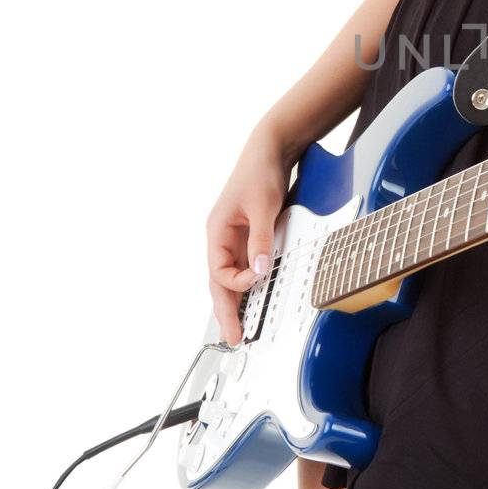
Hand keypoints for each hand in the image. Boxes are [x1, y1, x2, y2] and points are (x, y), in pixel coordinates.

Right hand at [205, 122, 293, 344]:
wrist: (271, 150)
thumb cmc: (260, 173)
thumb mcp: (264, 207)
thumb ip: (262, 240)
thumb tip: (261, 271)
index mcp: (217, 231)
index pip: (219, 270)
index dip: (237, 282)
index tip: (258, 279)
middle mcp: (222, 238)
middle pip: (218, 282)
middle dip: (225, 311)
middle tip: (233, 338)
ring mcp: (235, 239)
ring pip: (229, 278)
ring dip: (234, 303)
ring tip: (239, 330)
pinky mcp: (250, 237)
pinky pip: (244, 267)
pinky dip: (247, 286)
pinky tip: (254, 301)